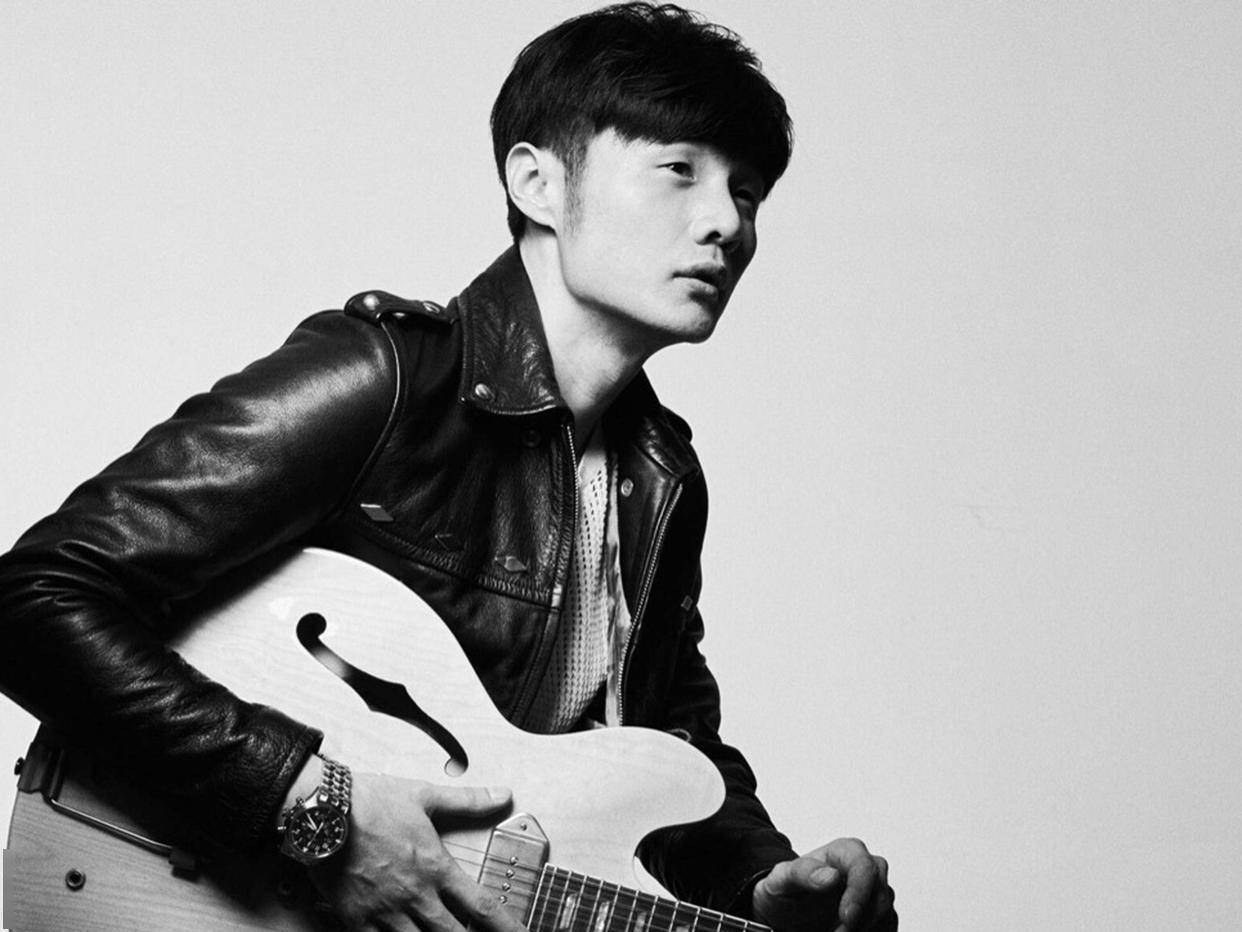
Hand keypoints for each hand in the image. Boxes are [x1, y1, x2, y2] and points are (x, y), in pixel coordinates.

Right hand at [308, 771, 525, 931]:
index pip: (481, 905)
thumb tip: (502, 794)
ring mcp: (385, 912)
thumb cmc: (372, 802)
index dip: (506, 926)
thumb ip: (467, 801)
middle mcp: (415, 895)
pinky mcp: (356, 920)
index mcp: (435, 867)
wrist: (323, 812)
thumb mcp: (425, 796)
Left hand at [752, 838, 895, 931]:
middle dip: (861, 918)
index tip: (846, 917)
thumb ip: (802, 872)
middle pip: (880, 892)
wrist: (786, 912)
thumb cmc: (786, 890)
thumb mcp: (782, 879)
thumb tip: (831, 876)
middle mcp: (865, 868)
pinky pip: (887, 926)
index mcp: (845, 851)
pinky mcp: (878, 914)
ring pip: (886, 912)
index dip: (859, 893)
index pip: (864, 866)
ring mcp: (875, 892)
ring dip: (864, 929)